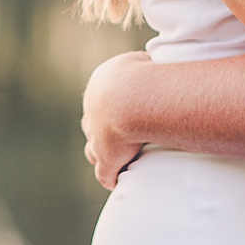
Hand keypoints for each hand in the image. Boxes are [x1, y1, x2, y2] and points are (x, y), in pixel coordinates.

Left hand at [82, 50, 153, 189]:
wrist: (134, 97)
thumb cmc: (144, 76)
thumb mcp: (143, 62)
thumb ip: (144, 66)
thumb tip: (152, 64)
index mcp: (99, 88)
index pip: (101, 100)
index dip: (110, 109)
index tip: (122, 115)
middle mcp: (92, 113)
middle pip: (92, 126)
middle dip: (101, 132)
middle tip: (115, 138)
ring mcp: (96, 137)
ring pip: (93, 150)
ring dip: (101, 156)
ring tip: (114, 162)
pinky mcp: (106, 158)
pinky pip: (104, 173)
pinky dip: (110, 177)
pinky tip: (115, 182)